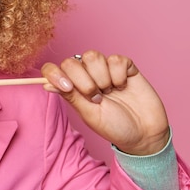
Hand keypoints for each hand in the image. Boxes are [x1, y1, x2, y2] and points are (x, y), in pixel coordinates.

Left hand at [40, 50, 169, 154]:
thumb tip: (45, 84)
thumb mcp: (89, 114)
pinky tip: (123, 86)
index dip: (55, 73)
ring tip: (110, 92)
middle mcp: (86, 75)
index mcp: (72, 86)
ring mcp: (105, 69)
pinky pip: (115, 59)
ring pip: (92, 56)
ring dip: (101, 77)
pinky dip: (119, 75)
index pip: (52, 69)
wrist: (143, 133)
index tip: (67, 87)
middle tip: (97, 98)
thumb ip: (70, 96)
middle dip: (84, 81)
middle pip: (72, 61)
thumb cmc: (114, 126)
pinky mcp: (125, 66)